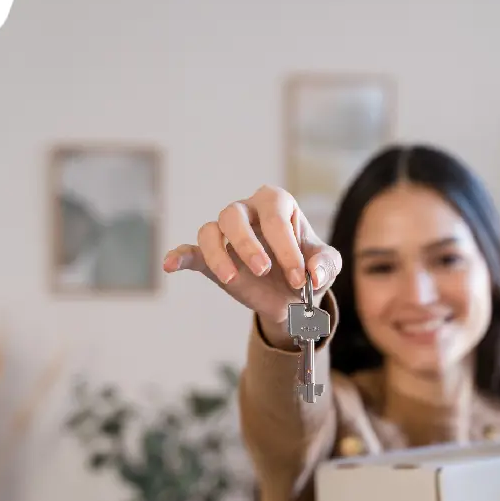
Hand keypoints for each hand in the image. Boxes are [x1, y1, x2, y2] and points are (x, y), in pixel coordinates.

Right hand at [162, 185, 341, 344]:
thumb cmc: (308, 268)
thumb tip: (313, 275)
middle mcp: (248, 212)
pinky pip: (190, 250)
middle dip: (247, 243)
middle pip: (234, 214)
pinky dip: (179, 255)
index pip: (275, 218)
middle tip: (263, 270)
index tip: (300, 279)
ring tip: (231, 278)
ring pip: (210, 230)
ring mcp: (226, 234)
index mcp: (277, 205)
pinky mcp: (211, 257)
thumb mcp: (328, 265)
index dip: (286, 248)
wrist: (293, 295)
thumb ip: (326, 265)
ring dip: (218, 253)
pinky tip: (171, 265)